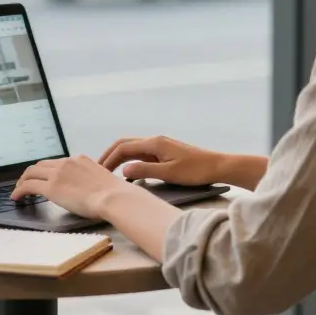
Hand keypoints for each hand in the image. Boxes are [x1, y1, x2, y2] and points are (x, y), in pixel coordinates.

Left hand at [11, 156, 135, 219]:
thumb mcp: (102, 179)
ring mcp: (58, 174)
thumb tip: (90, 189)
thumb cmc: (114, 194)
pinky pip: (29, 186)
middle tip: (26, 183)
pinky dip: (19, 190)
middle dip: (31, 174)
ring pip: (32, 173)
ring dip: (23, 181)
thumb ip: (91, 180)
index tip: (43, 178)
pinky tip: (16, 197)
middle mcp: (67, 163)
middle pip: (41, 165)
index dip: (46, 171)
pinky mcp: (51, 187)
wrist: (113, 197)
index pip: (57, 163)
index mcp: (80, 160)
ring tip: (18, 190)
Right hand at [99, 135, 223, 185]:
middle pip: (125, 144)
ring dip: (119, 157)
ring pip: (132, 148)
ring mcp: (159, 145)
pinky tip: (128, 172)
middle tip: (98, 169)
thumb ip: (145, 171)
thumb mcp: (169, 173)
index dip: (109, 159)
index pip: (123, 148)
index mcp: (154, 143)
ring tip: (108, 171)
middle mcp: (154, 141)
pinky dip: (130, 160)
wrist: (217, 166)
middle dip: (109, 155)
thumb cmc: (195, 171)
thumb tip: (123, 170)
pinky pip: (141, 153)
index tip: (99, 172)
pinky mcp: (164, 152)